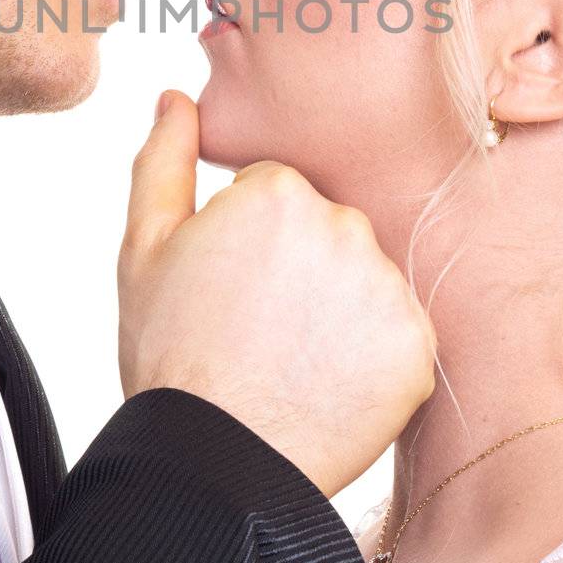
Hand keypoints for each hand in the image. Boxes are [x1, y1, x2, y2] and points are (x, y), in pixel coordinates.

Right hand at [117, 90, 436, 497]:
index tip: (228, 289)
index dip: (246, 243)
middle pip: (327, 231)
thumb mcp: (143, 248)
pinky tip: (325, 386)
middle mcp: (345, 225)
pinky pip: (396, 336)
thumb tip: (176, 97)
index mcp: (279, 192)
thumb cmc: (170, 355)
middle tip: (256, 329)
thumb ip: (163, 160)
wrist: (213, 464)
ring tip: (289, 361)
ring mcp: (387, 288)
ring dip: (337, 311)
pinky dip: (369, 360)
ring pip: (364, 281)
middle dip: (299, 269)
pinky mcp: (419, 348)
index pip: (278, 195)